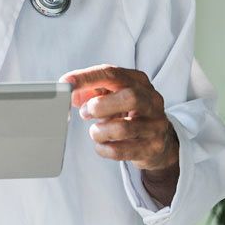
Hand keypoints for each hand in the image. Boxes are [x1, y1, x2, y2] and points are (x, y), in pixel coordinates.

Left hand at [62, 65, 178, 173]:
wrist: (158, 140)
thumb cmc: (129, 113)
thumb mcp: (113, 96)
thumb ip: (91, 92)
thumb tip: (71, 95)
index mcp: (138, 82)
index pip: (111, 74)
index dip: (86, 78)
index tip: (66, 83)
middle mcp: (151, 100)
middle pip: (129, 97)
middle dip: (100, 106)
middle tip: (85, 113)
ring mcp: (155, 125)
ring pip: (123, 128)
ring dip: (99, 132)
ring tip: (96, 132)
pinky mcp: (152, 147)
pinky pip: (121, 151)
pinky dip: (104, 149)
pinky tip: (102, 145)